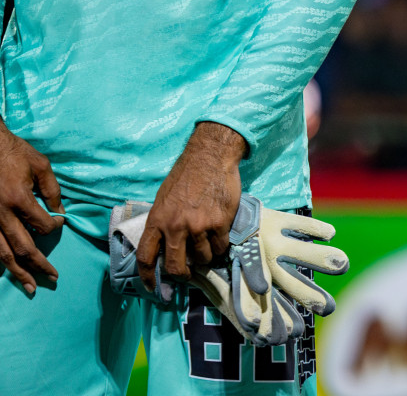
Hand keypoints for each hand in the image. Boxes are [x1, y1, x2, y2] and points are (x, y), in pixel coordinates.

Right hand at [0, 127, 63, 293]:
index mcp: (19, 199)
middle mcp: (0, 214)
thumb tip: (60, 212)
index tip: (59, 221)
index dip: (55, 226)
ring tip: (31, 286)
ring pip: (2, 254)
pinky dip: (1, 259)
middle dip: (39, 265)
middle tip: (53, 278)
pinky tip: (10, 269)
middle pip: (22, 248)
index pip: (43, 225)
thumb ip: (52, 190)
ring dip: (18, 272)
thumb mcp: (40, 165)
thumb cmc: (14, 152)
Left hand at [138, 122, 244, 290]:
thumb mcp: (164, 199)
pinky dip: (220, 246)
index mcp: (157, 221)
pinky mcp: (219, 222)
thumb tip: (165, 245)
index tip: (153, 288)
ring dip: (205, 258)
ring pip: (202, 258)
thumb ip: (163, 223)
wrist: (210, 158)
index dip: (148, 277)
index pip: (146, 257)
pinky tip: (219, 238)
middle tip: (187, 274)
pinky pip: (220, 246)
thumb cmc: (185, 176)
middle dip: (182, 275)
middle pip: (176, 266)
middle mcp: (176, 227)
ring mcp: (199, 226)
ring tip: (208, 249)